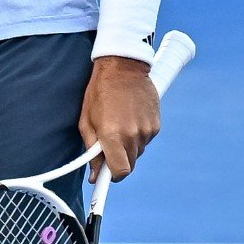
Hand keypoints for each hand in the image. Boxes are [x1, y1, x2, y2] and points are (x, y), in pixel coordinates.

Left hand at [79, 56, 160, 180]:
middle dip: (118, 161)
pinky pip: (146, 140)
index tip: (105, 176)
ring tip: (118, 125)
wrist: (123, 67)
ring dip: (128, 147)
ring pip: (137, 152)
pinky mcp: (156, 125)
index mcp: (113, 135)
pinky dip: (137, 136)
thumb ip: (91, 149)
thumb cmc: (99, 92)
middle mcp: (133, 135)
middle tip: (108, 146)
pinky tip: (129, 119)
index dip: (112, 176)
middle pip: (129, 164)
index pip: (120, 171)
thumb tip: (94, 174)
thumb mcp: (86, 120)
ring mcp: (147, 131)